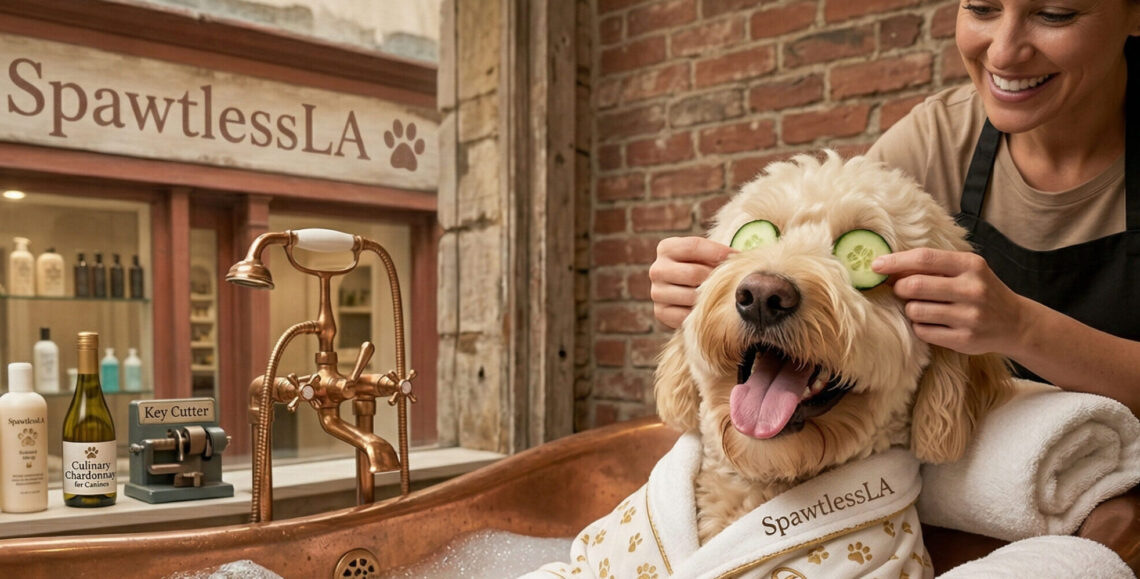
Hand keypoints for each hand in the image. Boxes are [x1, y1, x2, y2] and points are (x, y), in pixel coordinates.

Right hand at [649, 237, 735, 328]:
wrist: (684, 291)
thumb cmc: (700, 267)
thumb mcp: (704, 254)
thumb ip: (717, 253)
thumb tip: (740, 258)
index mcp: (666, 248)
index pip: (693, 246)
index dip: (718, 252)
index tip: (737, 257)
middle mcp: (657, 269)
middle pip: (693, 273)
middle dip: (714, 279)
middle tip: (729, 282)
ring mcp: (656, 292)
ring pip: (691, 296)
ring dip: (709, 298)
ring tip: (720, 295)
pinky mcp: (660, 312)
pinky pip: (686, 315)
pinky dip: (700, 313)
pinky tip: (707, 308)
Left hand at [872, 248, 1028, 355]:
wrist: (1015, 323)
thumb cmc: (981, 291)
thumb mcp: (967, 270)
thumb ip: (935, 266)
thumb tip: (889, 266)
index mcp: (971, 265)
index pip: (924, 259)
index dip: (895, 261)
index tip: (875, 265)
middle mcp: (972, 289)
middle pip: (914, 286)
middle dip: (899, 288)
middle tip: (900, 289)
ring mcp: (969, 316)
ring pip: (915, 311)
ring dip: (910, 309)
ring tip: (922, 307)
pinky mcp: (964, 339)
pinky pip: (923, 331)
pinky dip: (920, 326)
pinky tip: (933, 323)